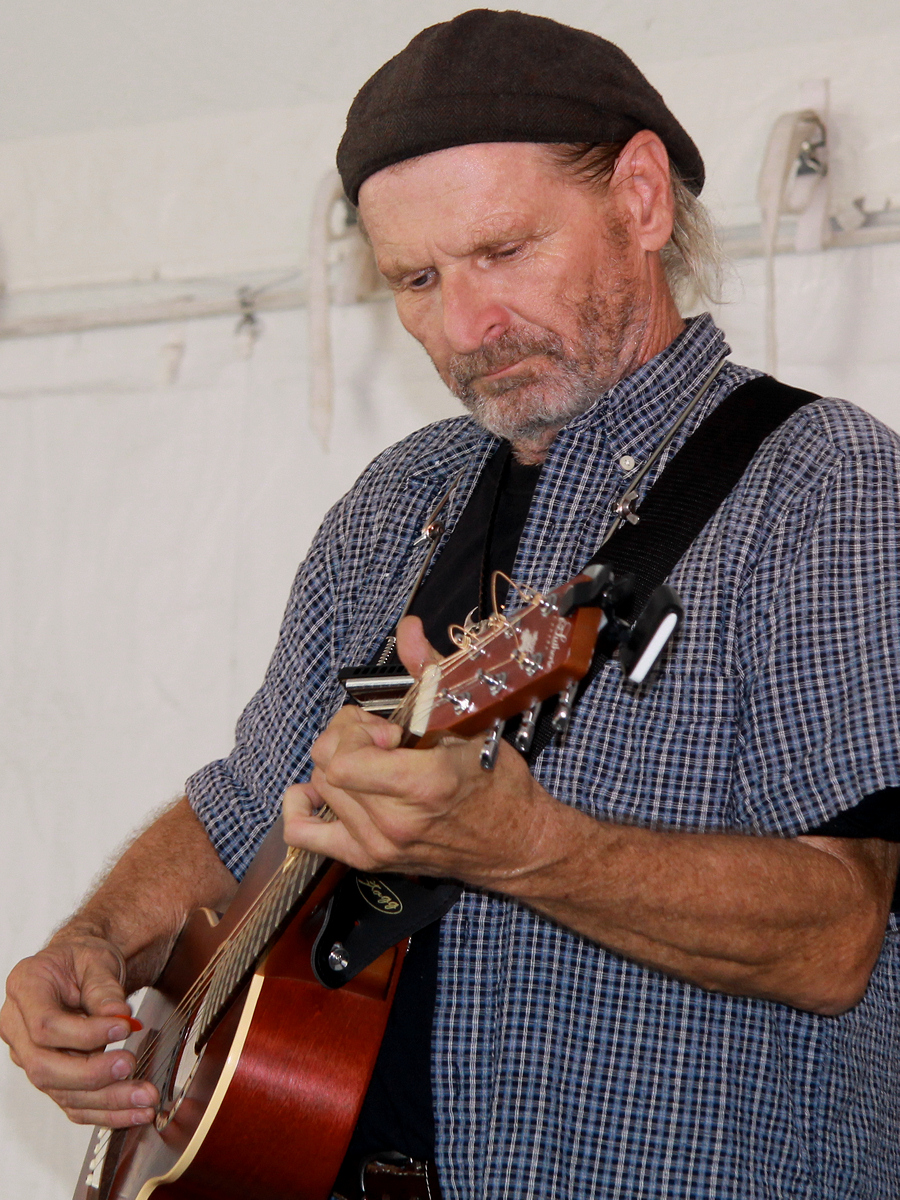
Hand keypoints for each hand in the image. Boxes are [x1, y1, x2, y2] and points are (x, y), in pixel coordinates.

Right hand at [1, 932, 157, 1126]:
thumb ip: (104, 987)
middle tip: (130, 1065)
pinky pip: (73, 1103)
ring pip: (60, 1093)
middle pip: (44, 1068)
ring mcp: (30, 1056)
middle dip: (91, 1075)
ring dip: (107, 1101)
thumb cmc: (82, 959)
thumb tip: (117, 1015)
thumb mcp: (96, 959)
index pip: (45, 1025)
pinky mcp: (51, 1076)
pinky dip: (106, 1111)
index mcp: (25, 988)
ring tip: (145, 1099)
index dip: (84, 1033)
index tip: (124, 1027)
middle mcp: (18, 1027)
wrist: (79, 970)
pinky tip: (135, 1112)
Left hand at [282, 616, 558, 885]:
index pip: (345, 759)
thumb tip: (407, 629)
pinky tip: (322, 790)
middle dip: (345, 739)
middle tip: (379, 737)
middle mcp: (395, 821)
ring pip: (320, 788)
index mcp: (422, 784)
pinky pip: (305, 835)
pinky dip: (301, 808)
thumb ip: (429, 674)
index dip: (357, 732)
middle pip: (327, 767)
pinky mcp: (369, 859)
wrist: (514, 841)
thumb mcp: (469, 721)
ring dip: (336, 765)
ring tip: (371, 761)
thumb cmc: (497, 783)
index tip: (389, 729)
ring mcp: (379, 845)